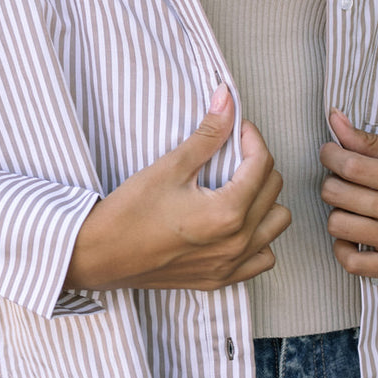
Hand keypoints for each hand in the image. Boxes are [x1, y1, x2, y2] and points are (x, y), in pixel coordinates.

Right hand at [64, 86, 288, 291]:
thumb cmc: (129, 212)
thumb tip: (227, 99)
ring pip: (277, 224)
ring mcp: (231, 264)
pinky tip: (235, 223)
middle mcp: (237, 241)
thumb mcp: (170, 167)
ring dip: (264, 200)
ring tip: (237, 187)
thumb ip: (207, 134)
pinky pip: (263, 257)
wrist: (100, 255)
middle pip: (273, 190)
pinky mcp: (221, 279)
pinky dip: (259, 237)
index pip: (262, 164)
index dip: (251, 137)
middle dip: (258, 164)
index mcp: (228, 212)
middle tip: (231, 153)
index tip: (234, 128)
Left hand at [320, 109, 377, 279]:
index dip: (330, 155)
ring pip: (337, 225)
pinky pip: (351, 263)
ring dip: (337, 211)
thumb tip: (334, 119)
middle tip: (344, 179)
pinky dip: (342, 247)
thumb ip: (373, 141)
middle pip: (338, 194)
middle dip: (332, 180)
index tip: (330, 152)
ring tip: (352, 206)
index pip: (352, 165)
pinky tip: (353, 233)